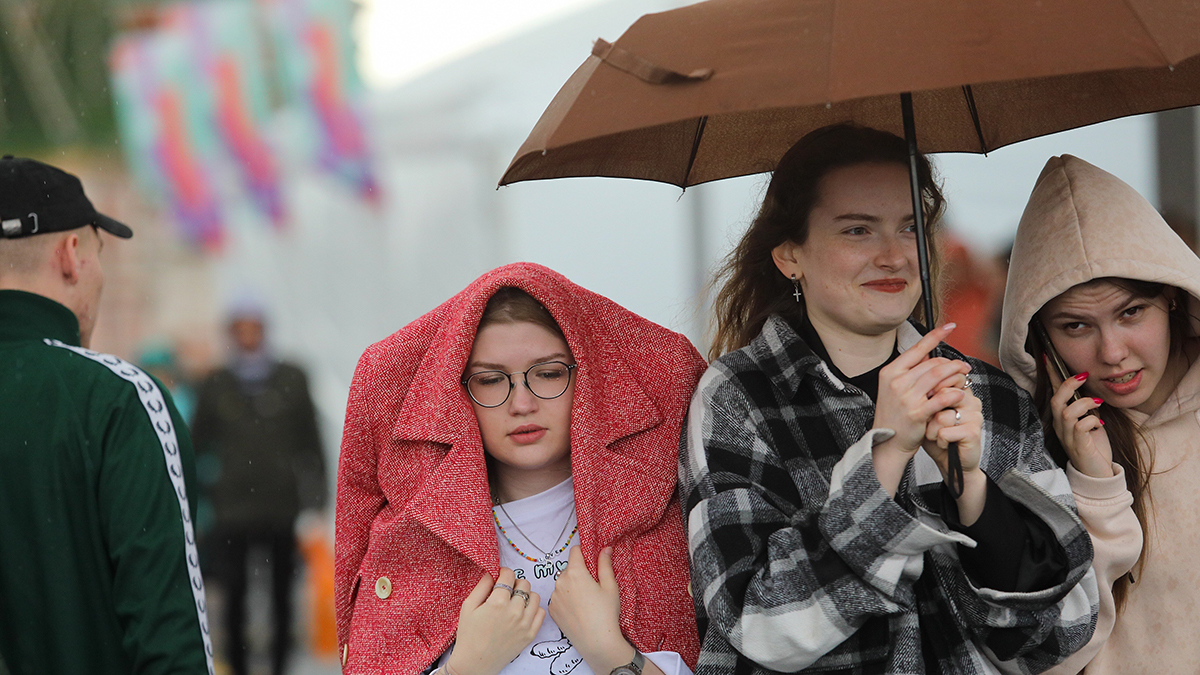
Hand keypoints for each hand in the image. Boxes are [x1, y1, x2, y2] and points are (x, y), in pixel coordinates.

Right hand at [448, 568, 544, 674]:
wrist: (475, 664)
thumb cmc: (469, 635)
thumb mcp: (468, 606)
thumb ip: (482, 586)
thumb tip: (492, 573)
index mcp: (498, 602)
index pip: (509, 575)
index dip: (503, 573)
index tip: (500, 577)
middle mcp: (515, 611)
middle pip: (524, 583)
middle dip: (514, 583)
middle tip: (506, 591)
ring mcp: (525, 624)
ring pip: (535, 596)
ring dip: (525, 595)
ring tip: (514, 602)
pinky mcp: (530, 635)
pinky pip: (540, 613)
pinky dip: (533, 609)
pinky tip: (522, 613)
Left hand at [548, 546, 628, 673]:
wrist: (596, 642)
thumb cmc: (606, 613)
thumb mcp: (610, 586)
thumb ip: (605, 564)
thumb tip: (605, 548)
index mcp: (575, 573)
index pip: (575, 551)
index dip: (584, 554)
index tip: (591, 563)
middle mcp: (560, 582)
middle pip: (569, 569)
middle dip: (579, 573)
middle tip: (592, 587)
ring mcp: (554, 597)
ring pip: (563, 584)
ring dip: (571, 586)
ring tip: (585, 602)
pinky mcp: (552, 610)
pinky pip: (558, 597)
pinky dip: (566, 600)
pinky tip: (577, 610)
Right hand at [874, 323, 971, 453]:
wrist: (887, 442)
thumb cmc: (894, 415)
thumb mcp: (894, 388)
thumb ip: (910, 371)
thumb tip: (930, 355)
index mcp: (890, 372)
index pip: (917, 349)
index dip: (935, 335)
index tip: (950, 327)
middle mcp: (896, 381)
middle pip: (931, 363)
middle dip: (952, 362)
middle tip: (964, 366)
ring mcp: (906, 397)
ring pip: (937, 376)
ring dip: (955, 374)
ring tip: (965, 375)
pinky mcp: (916, 413)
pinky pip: (941, 398)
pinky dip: (953, 393)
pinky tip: (960, 394)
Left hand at [923, 383, 988, 523]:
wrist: (950, 462)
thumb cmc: (937, 434)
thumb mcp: (928, 412)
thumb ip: (927, 396)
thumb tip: (920, 383)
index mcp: (961, 392)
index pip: (948, 377)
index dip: (931, 387)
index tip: (924, 399)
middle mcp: (971, 401)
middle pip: (942, 395)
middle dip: (929, 412)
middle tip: (930, 422)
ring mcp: (975, 416)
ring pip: (941, 415)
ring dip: (931, 430)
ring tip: (936, 435)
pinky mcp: (973, 432)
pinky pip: (945, 431)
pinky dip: (939, 440)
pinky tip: (944, 443)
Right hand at [1048, 366, 1113, 477]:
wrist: (1097, 474)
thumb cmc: (1094, 447)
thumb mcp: (1090, 422)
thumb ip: (1087, 408)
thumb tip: (1091, 389)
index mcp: (1061, 419)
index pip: (1054, 392)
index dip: (1051, 375)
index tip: (1048, 357)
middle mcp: (1060, 426)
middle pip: (1056, 400)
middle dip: (1069, 385)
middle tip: (1084, 376)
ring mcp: (1067, 437)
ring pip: (1067, 412)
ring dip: (1084, 404)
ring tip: (1098, 403)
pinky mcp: (1079, 446)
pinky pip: (1081, 427)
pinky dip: (1091, 420)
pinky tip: (1100, 423)